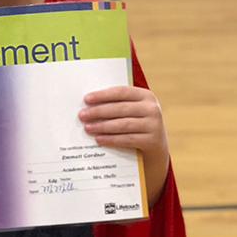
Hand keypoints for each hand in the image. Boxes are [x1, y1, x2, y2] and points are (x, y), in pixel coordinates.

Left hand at [79, 86, 169, 206]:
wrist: (155, 144)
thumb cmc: (136, 123)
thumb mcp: (132, 110)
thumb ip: (116, 104)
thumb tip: (88, 105)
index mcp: (146, 96)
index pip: (121, 92)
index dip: (103, 95)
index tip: (86, 99)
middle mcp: (152, 109)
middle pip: (121, 108)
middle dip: (99, 112)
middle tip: (82, 115)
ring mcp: (154, 125)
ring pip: (123, 124)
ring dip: (103, 126)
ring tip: (87, 128)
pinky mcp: (152, 141)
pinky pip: (127, 139)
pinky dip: (111, 139)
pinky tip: (98, 139)